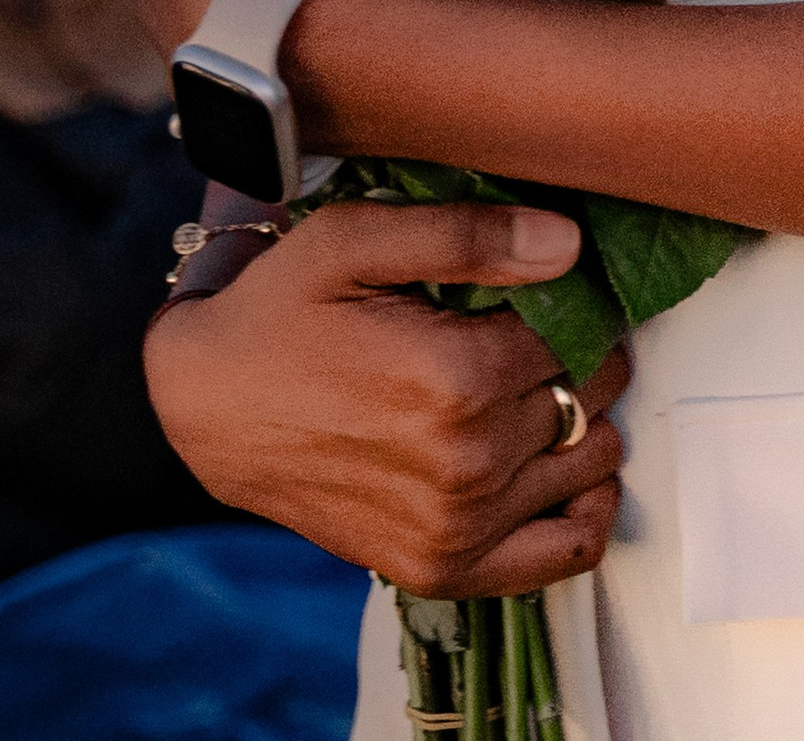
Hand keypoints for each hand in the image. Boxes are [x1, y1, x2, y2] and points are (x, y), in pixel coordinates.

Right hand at [144, 198, 629, 594]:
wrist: (210, 406)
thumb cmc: (281, 311)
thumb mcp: (355, 239)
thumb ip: (466, 233)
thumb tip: (566, 244)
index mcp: (457, 379)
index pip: (580, 325)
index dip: (568, 293)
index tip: (534, 281)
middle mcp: (468, 465)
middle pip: (590, 389)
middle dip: (575, 349)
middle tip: (524, 326)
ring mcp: (459, 529)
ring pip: (592, 457)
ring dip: (580, 416)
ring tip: (527, 383)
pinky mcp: (443, 569)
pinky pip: (565, 552)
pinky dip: (581, 508)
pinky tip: (557, 463)